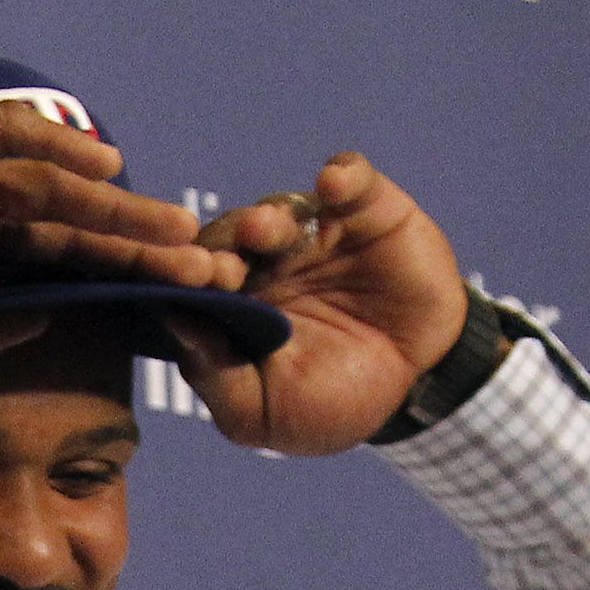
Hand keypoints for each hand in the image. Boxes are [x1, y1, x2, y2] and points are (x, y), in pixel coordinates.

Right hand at [0, 104, 227, 419]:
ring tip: (172, 228)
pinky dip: (55, 148)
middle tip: (201, 261)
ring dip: (113, 207)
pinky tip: (110, 171)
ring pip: (47, 186)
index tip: (173, 301)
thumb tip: (53, 314)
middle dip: (135, 244)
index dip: (114, 282)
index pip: (53, 270)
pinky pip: (2, 139)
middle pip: (65, 226)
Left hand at [169, 151, 470, 456]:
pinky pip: (349, 178)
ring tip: (263, 231)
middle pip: (225, 240)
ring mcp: (312, 230)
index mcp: (229, 305)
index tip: (187, 294)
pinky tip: (334, 183)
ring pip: (278, 209)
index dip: (184, 285)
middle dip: (218, 252)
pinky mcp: (364, 206)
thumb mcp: (262, 413)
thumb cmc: (330, 402)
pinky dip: (343, 175)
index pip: (189, 283)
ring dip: (268, 219)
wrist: (417, 382)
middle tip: (222, 270)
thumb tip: (171, 322)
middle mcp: (262, 261)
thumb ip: (214, 376)